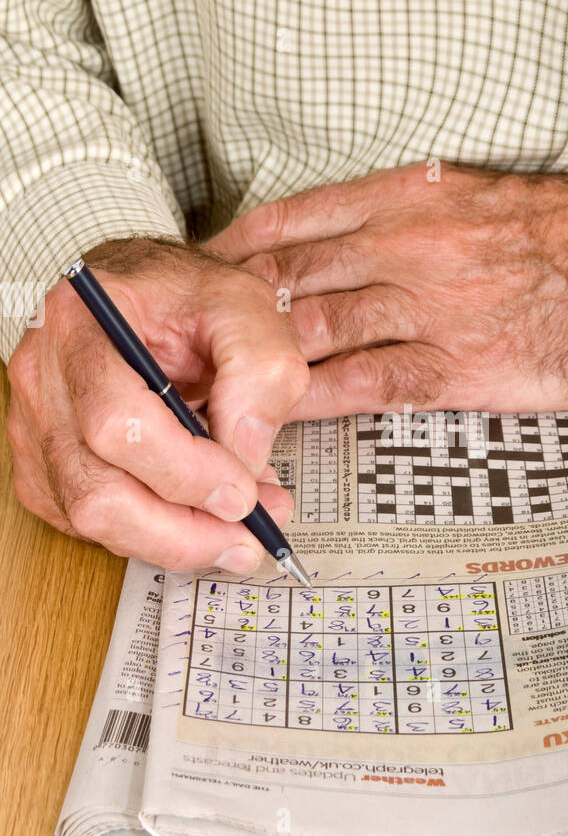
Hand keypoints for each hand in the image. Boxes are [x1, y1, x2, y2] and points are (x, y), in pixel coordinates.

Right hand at [7, 238, 308, 570]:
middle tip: (250, 534)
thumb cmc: (187, 297)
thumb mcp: (247, 306)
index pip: (116, 422)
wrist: (147, 296)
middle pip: (96, 492)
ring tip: (238, 524)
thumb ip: (261, 369)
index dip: (183, 472)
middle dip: (184, 531)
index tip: (242, 491)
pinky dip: (152, 534)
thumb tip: (248, 454)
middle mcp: (45, 381)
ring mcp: (38, 429)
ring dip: (177, 539)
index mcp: (83, 326)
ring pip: (94, 520)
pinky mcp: (46, 468)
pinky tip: (196, 512)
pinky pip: (93, 527)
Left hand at [209, 161, 567, 416]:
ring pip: (310, 333)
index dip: (234, 251)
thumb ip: (420, 214)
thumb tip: (360, 243)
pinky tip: (277, 415)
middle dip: (227, 314)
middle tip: (188, 343)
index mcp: (415, 195)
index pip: (294, 219)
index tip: (200, 276)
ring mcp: (433, 305)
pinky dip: (311, 402)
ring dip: (254, 365)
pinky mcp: (462, 366)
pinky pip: (362, 384)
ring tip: (216, 389)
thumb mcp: (491, 197)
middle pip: (287, 277)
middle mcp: (411, 243)